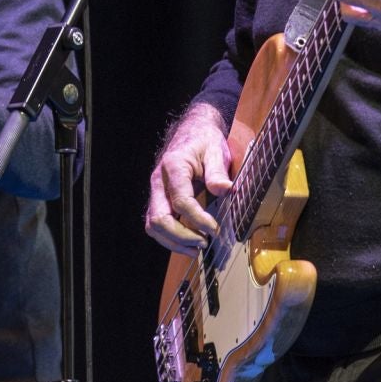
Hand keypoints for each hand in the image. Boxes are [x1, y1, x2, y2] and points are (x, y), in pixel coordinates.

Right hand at [144, 103, 231, 253]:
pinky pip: (156, 224)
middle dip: (182, 236)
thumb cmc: (204, 141)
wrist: (192, 132)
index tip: (215, 229)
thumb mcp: (216, 150)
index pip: (181, 201)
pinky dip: (170, 238)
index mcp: (173, 167)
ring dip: (173, 242)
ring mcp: (156, 191)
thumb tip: (227, 190)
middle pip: (159, 218)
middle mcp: (159, 181)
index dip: (198, 219)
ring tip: (197, 249)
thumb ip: (218, 172)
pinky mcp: (158, 199)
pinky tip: (189, 244)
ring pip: (153, 225)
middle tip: (205, 242)